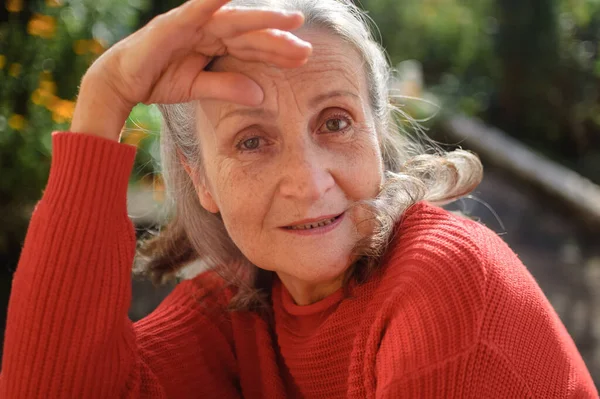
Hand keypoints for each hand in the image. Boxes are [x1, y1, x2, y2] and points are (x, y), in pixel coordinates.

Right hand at [71, 0, 311, 140]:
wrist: (122, 82)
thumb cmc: (158, 79)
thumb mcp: (198, 87)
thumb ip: (227, 87)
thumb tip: (260, 95)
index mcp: (215, 43)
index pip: (252, 47)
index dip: (277, 52)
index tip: (303, 57)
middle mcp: (208, 29)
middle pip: (250, 33)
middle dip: (278, 38)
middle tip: (306, 45)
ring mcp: (192, 23)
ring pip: (233, 21)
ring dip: (261, 19)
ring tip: (289, 19)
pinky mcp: (174, 24)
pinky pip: (197, 10)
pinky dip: (214, 1)